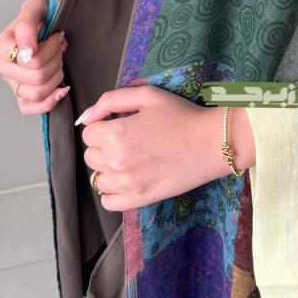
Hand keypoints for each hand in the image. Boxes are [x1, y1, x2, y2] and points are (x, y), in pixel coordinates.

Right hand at [0, 0, 68, 114]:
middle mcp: (2, 66)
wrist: (53, 25)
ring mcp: (11, 83)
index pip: (29, 60)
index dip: (49, 49)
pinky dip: (50, 100)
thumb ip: (26, 24)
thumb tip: (25, 51)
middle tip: (60, 47)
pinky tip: (61, 88)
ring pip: (37, 92)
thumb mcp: (35, 7)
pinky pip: (31, 108)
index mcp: (0, 46)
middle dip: (56, 61)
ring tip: (58, 61)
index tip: (55, 36)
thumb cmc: (43, 16)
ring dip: (56, 77)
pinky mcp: (22, 96)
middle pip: (36, 77)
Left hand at [77, 86, 255, 210]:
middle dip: (104, 146)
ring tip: (130, 160)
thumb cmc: (181, 115)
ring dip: (108, 169)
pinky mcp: (140, 199)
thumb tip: (86, 117)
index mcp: (116, 133)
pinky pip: (108, 202)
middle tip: (129, 140)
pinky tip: (127, 180)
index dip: (103, 126)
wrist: (211, 142)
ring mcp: (128, 184)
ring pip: (97, 179)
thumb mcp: (148, 95)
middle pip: (91, 156)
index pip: (88, 133)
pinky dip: (112, 193)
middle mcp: (117, 161)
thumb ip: (110, 100)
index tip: (121, 125)